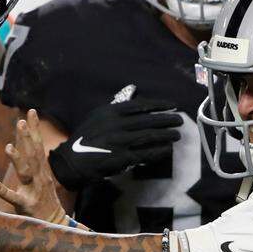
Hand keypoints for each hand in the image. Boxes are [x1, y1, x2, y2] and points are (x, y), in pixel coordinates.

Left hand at [0, 110, 65, 222]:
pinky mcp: (27, 206)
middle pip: (33, 155)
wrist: (55, 225)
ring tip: (8, 148)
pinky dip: (6, 192)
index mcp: (41, 171)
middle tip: (21, 122)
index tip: (31, 111)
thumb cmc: (43, 200)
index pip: (38, 146)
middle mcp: (39, 178)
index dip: (35, 129)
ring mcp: (33, 191)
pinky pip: (15, 198)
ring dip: (18, 160)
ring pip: (25, 173)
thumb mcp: (41, 178)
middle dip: (27, 138)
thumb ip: (32, 161)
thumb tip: (24, 142)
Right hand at [47, 97, 181, 189]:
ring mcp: (120, 141)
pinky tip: (167, 149)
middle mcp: (116, 124)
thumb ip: (116, 106)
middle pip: (148, 120)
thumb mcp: (98, 116)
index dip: (159, 105)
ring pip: (149, 136)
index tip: (171, 105)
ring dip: (166, 135)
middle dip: (167, 119)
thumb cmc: (86, 137)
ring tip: (177, 134)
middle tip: (179, 120)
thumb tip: (133, 91)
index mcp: (111, 112)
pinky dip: (158, 151)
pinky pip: (145, 153)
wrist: (73, 160)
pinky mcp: (122, 157)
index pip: (140, 105)